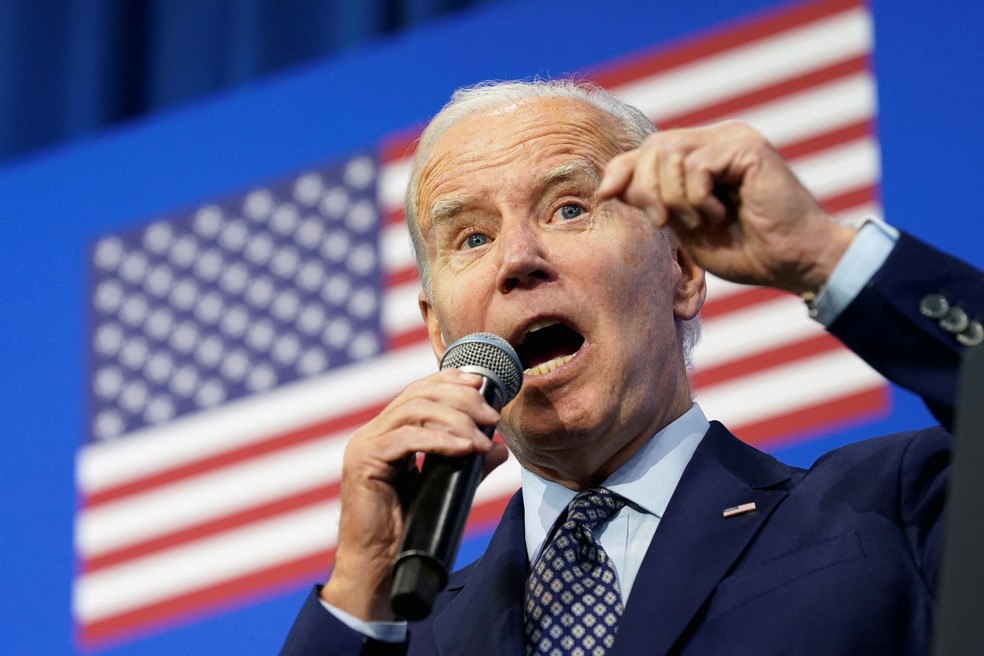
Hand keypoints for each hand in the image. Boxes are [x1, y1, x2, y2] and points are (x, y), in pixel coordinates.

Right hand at [320, 369, 507, 620]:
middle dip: (461, 399)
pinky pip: (406, 439)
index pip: (418, 390)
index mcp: (388, 433)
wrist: (380, 567)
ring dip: (456, 419)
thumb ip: (469, 466)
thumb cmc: (410, 530)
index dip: (449, 380)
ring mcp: (365, 444)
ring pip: (414, 410)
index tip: (481, 383)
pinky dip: (439, 440)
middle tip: (492, 416)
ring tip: (482, 439)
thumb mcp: (446, 488)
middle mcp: (373, 433)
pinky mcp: (364, 462)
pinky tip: (464, 447)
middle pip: (418, 394)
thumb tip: (499, 448)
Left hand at [597, 121, 856, 294]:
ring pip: (669, 153)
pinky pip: (696, 165)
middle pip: (653, 147)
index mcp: (701, 157)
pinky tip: (718, 213)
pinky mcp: (748, 148)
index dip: (620, 170)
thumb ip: (655, 202)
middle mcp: (716, 140)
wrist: (794, 261)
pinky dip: (697, 197)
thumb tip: (608, 186)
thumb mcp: (685, 227)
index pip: (646, 150)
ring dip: (673, 197)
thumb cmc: (746, 250)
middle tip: (664, 223)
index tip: (605, 196)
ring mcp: (733, 139)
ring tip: (699, 221)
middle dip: (646, 189)